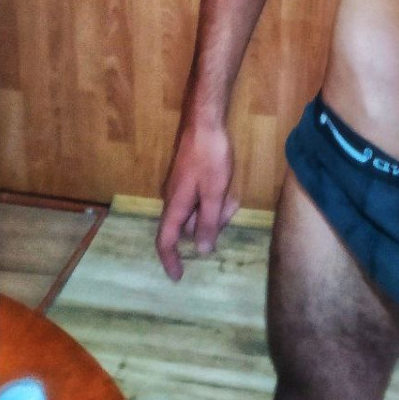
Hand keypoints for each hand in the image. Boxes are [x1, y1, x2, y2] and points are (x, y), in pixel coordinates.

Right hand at [155, 123, 238, 281]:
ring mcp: (180, 186)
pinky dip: (214, 198)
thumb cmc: (210, 157)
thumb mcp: (214, 192)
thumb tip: (201, 252)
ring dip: (215, 209)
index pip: (166, 240)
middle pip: (188, 226)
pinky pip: (200, 197)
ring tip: (232, 196)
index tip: (178, 277)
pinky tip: (228, 186)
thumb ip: (209, 222)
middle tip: (230, 211)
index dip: (171, 261)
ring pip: (197, 210)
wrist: (204, 121)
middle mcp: (173, 199)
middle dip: (209, 226)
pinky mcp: (189, 176)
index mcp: (176, 206)